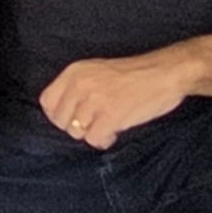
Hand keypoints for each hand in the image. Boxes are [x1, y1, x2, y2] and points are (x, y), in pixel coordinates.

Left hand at [35, 54, 190, 150]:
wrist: (165, 73)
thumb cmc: (134, 75)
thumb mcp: (97, 72)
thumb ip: (77, 88)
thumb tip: (64, 113)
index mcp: (74, 72)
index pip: (47, 102)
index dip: (58, 115)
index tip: (72, 119)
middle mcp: (80, 85)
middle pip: (60, 121)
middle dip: (76, 127)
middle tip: (95, 124)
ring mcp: (94, 101)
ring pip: (76, 132)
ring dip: (92, 134)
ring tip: (108, 126)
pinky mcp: (110, 116)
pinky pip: (94, 139)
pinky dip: (103, 140)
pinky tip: (114, 133)